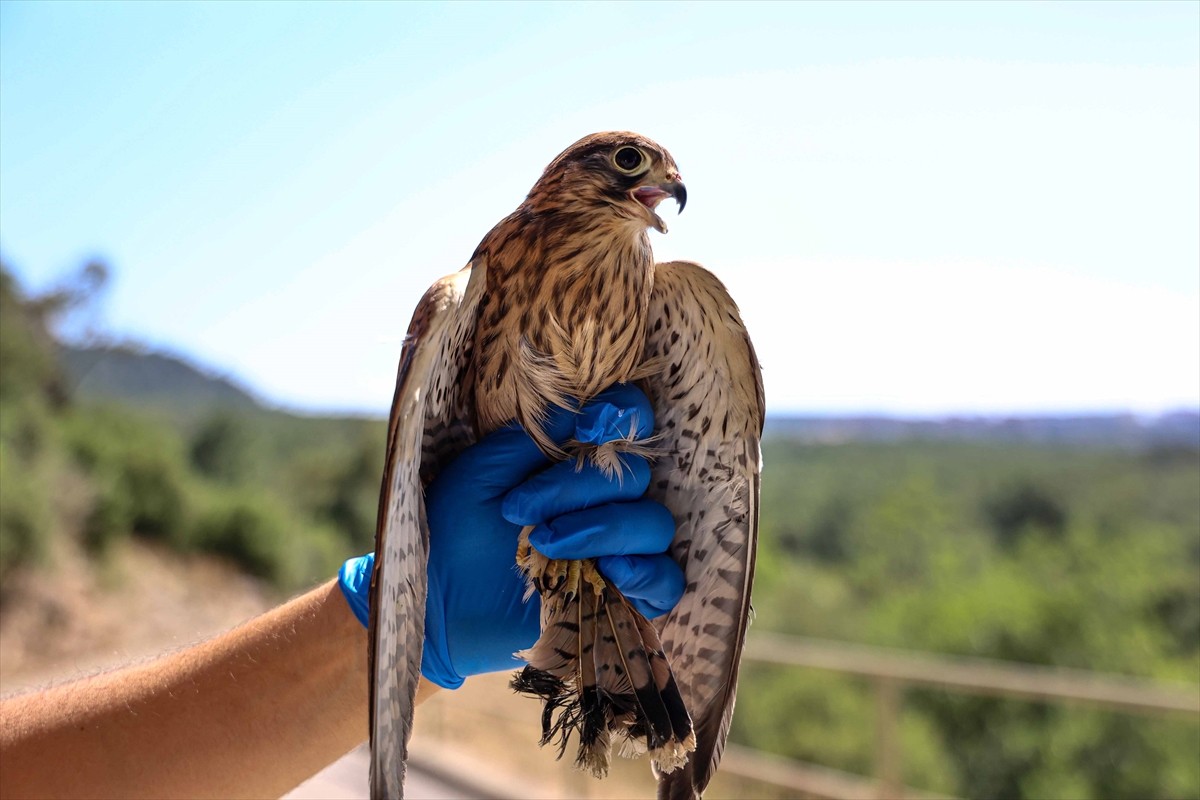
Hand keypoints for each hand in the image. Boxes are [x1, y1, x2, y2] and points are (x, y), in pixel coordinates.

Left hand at [337, 384, 683, 689]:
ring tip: (544, 545)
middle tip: (520, 510)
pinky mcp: (623, 596)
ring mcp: (620, 548)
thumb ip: (534, 436)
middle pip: (638, 476)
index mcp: (577, 458)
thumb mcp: (482, 473)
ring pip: (653, 525)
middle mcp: (607, 498)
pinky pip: (667, 583)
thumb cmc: (454, 530)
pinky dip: (647, 575)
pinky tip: (608, 573)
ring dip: (601, 530)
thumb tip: (581, 401)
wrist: (437, 602)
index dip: (624, 414)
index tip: (588, 425)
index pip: (632, 419)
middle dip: (579, 488)